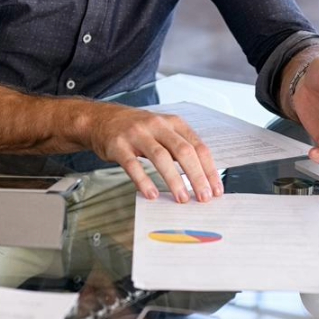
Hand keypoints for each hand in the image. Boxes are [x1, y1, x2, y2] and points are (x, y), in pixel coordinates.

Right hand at [87, 103, 222, 202]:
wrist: (102, 119)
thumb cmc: (136, 128)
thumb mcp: (162, 130)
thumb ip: (180, 148)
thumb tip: (201, 178)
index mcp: (172, 123)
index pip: (198, 146)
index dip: (209, 169)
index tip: (215, 189)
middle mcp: (157, 125)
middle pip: (183, 151)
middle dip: (196, 176)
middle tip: (203, 197)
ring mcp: (137, 134)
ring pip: (161, 157)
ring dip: (174, 180)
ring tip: (181, 198)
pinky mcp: (119, 145)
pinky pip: (133, 165)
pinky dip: (144, 181)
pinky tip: (151, 194)